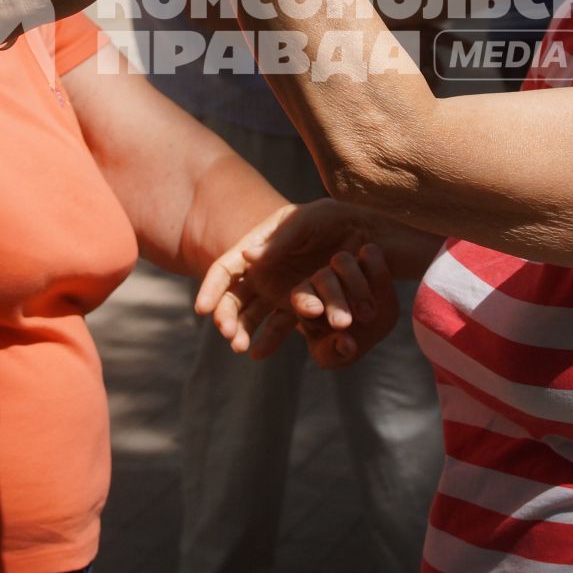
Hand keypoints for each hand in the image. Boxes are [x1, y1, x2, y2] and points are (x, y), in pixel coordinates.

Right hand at [196, 200, 400, 368]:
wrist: (369, 238)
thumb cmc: (335, 220)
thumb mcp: (307, 221)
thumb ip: (279, 239)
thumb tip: (246, 257)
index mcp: (258, 247)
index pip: (226, 269)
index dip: (212, 288)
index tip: (203, 308)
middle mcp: (264, 271)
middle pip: (234, 298)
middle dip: (228, 316)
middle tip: (229, 333)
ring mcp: (280, 290)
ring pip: (253, 315)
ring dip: (244, 331)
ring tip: (242, 347)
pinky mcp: (300, 307)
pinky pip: (280, 325)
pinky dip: (269, 338)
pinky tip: (260, 352)